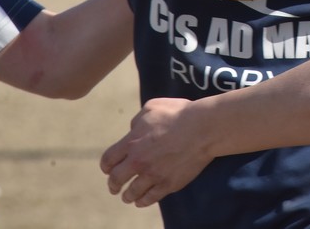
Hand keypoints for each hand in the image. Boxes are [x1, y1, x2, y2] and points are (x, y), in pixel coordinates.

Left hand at [100, 98, 214, 207]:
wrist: (202, 129)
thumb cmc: (179, 114)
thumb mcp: (152, 107)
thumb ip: (137, 121)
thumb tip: (133, 130)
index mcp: (132, 142)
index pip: (108, 160)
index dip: (106, 166)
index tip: (108, 170)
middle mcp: (138, 161)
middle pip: (116, 179)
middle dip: (113, 185)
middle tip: (114, 188)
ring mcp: (153, 175)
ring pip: (132, 193)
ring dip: (127, 196)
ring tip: (127, 197)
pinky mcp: (168, 184)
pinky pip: (150, 198)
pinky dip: (143, 202)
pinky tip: (141, 201)